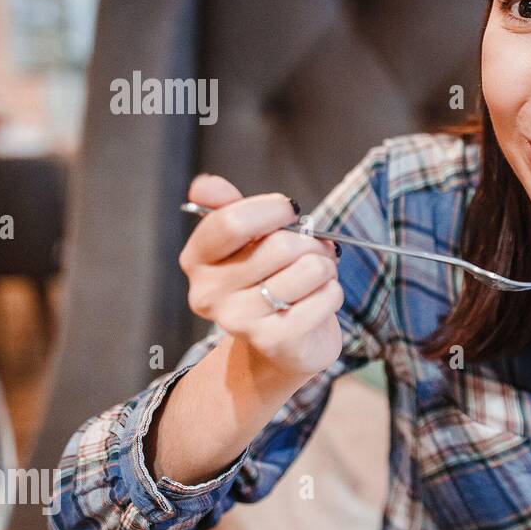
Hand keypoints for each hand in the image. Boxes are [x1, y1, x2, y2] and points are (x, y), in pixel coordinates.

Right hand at [179, 174, 342, 379]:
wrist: (283, 344)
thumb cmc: (269, 281)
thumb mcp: (247, 241)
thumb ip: (228, 208)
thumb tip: (205, 184)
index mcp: (197, 259)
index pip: (232, 222)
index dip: (272, 210)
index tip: (290, 211)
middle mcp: (209, 293)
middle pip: (279, 246)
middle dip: (309, 243)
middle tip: (310, 252)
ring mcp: (239, 321)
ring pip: (309, 270)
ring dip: (325, 268)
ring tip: (315, 277)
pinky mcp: (274, 341)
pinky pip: (326, 296)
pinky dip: (333, 292)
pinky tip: (318, 301)